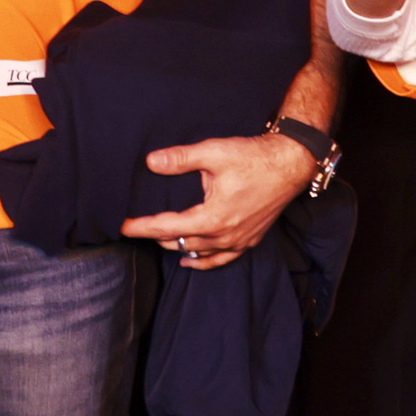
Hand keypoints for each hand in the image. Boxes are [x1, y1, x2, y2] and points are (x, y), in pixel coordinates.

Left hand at [122, 130, 316, 270]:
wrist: (290, 164)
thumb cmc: (252, 158)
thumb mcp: (213, 153)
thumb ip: (180, 158)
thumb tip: (152, 162)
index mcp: (213, 217)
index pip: (168, 227)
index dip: (144, 227)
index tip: (124, 227)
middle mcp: (225, 235)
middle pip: (182, 242)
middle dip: (157, 236)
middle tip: (137, 229)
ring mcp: (239, 240)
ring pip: (200, 253)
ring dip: (178, 246)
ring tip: (158, 241)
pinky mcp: (250, 239)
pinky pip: (222, 258)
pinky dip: (204, 262)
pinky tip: (191, 260)